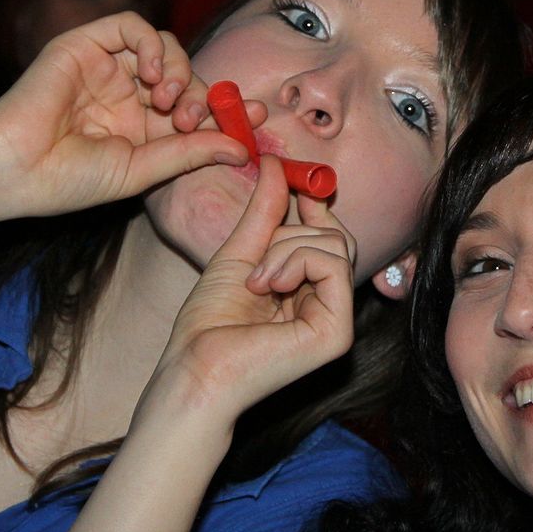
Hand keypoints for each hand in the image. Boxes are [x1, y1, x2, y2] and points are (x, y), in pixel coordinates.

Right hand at [0, 12, 256, 218]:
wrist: (17, 168)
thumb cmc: (70, 181)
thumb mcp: (144, 170)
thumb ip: (190, 152)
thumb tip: (243, 147)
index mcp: (142, 128)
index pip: (197, 108)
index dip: (229, 109)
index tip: (259, 117)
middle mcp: (127, 94)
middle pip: (186, 75)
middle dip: (200, 95)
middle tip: (189, 119)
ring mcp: (107, 67)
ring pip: (164, 47)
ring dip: (179, 70)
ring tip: (166, 101)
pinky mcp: (85, 44)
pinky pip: (131, 25)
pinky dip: (151, 43)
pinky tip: (152, 72)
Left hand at [141, 156, 355, 428]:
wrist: (195, 368)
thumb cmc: (209, 325)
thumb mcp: (238, 254)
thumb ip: (264, 212)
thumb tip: (276, 164)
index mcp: (308, 293)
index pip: (331, 238)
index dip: (316, 208)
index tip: (296, 189)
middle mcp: (329, 307)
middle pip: (336, 238)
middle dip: (293, 232)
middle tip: (257, 259)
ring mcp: (337, 322)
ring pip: (335, 246)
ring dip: (287, 249)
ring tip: (256, 281)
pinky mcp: (337, 333)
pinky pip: (332, 264)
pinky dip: (296, 261)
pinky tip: (267, 286)